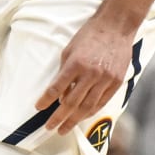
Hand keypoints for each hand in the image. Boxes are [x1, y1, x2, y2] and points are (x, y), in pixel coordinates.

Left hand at [37, 14, 131, 134]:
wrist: (116, 26)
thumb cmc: (90, 35)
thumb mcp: (70, 49)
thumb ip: (64, 72)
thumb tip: (60, 95)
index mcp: (76, 63)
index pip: (57, 88)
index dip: (46, 100)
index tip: (38, 108)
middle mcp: (91, 73)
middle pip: (72, 102)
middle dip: (59, 117)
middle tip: (50, 127)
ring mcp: (105, 79)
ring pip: (88, 106)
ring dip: (75, 120)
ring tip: (65, 128)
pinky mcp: (116, 82)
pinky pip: (102, 102)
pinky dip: (90, 112)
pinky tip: (82, 117)